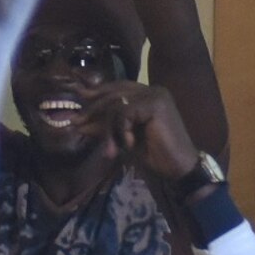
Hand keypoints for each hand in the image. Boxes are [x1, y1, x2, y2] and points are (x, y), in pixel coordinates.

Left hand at [78, 82, 201, 182]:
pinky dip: (122, 130)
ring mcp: (155, 94)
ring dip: (108, 128)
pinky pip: (125, 112)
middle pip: (114, 93)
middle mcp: (152, 89)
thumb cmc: (154, 153)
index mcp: (148, 94)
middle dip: (94, 109)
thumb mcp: (123, 137)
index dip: (98, 92)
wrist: (177, 167)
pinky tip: (128, 145)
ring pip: (118, 104)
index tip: (79, 97)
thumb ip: (106, 126)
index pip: (118, 87)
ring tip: (109, 149)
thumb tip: (79, 122)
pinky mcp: (156, 104)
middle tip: (77, 123)